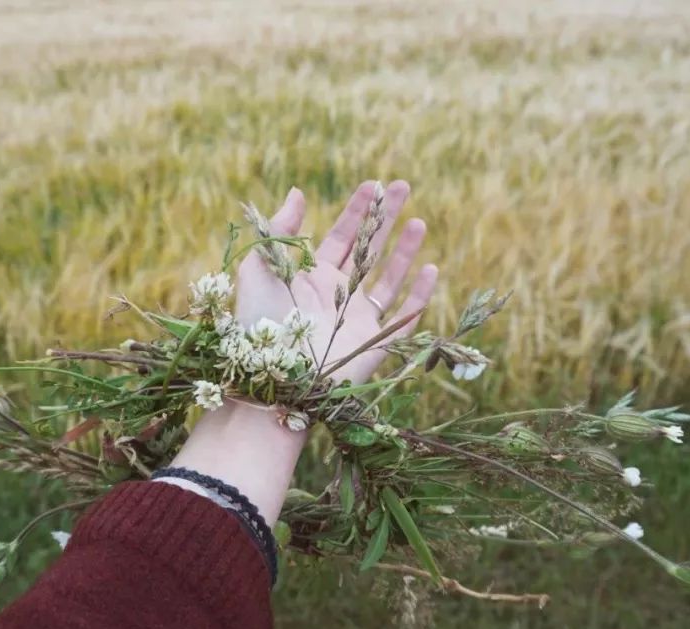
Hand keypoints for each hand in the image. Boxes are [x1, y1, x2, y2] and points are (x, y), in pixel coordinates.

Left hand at [235, 180, 436, 383]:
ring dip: (404, 250)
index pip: (339, 237)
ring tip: (420, 221)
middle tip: (402, 186)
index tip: (371, 184)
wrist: (272, 382)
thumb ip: (278, 230)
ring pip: (389, 278)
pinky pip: (404, 316)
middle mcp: (337, 297)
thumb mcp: (258, 270)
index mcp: (310, 279)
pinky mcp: (374, 344)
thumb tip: (298, 192)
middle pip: (368, 250)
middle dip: (385, 218)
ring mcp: (357, 320)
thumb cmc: (258, 328)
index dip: (355, 210)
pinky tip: (430, 268)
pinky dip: (419, 293)